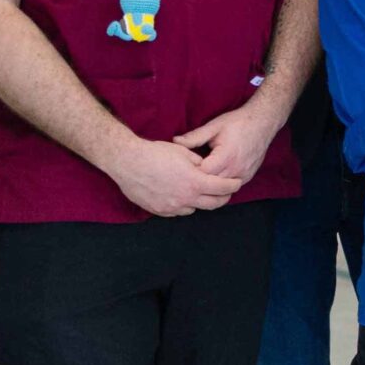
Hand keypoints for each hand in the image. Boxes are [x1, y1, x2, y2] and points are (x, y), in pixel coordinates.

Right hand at [109, 138, 245, 216]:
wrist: (127, 162)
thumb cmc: (155, 153)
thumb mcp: (183, 152)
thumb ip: (199, 163)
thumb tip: (206, 168)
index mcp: (195, 182)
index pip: (222, 188)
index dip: (232, 185)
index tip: (237, 183)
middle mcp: (186, 198)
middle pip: (213, 204)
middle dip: (222, 198)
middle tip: (225, 192)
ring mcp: (172, 207)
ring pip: (195, 209)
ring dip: (201, 202)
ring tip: (201, 193)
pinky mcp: (160, 211)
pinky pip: (178, 211)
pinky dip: (184, 205)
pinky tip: (181, 196)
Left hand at [175, 103, 281, 183]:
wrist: (263, 122)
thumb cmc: (237, 122)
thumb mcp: (214, 126)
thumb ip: (194, 137)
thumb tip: (175, 141)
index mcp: (226, 156)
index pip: (202, 174)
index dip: (191, 171)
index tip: (184, 167)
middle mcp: (236, 169)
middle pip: (211, 184)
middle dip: (199, 180)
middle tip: (187, 174)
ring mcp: (244, 174)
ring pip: (221, 189)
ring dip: (211, 184)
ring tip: (200, 176)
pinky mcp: (248, 177)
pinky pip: (231, 186)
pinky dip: (221, 184)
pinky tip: (214, 176)